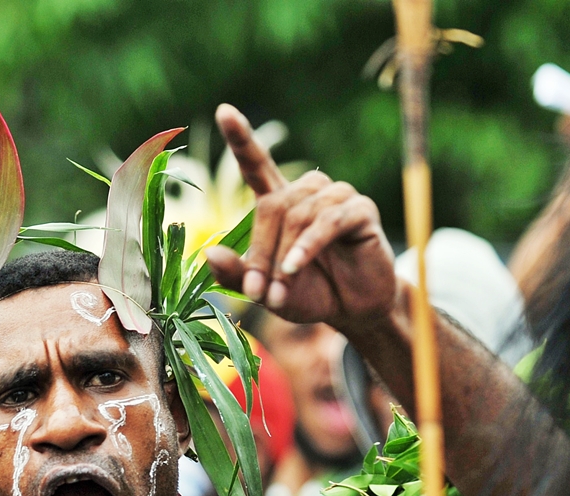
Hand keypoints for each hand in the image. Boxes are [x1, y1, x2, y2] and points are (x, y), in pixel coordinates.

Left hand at [204, 104, 396, 327]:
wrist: (352, 311)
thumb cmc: (309, 293)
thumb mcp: (267, 289)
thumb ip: (238, 274)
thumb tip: (209, 252)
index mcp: (281, 201)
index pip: (257, 164)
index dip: (241, 138)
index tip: (224, 111)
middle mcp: (308, 192)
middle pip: (273, 206)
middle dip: (262, 252)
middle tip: (259, 292)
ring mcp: (337, 197)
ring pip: (298, 215)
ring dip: (284, 256)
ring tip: (280, 292)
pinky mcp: (361, 211)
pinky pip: (328, 221)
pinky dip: (307, 246)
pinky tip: (295, 267)